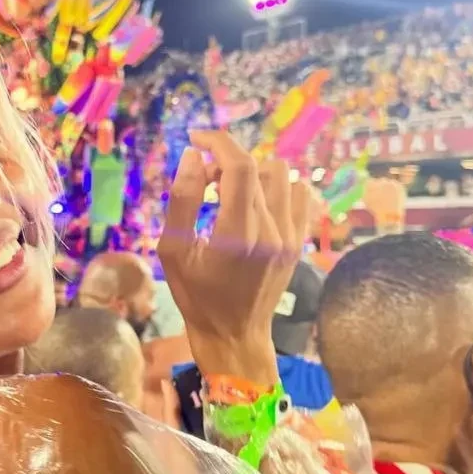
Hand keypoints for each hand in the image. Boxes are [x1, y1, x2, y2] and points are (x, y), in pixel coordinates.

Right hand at [157, 131, 308, 384]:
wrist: (235, 334)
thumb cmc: (196, 295)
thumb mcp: (173, 251)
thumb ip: (182, 199)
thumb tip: (194, 156)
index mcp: (237, 233)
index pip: (239, 165)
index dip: (217, 142)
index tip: (196, 140)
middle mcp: (270, 230)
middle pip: (257, 166)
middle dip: (226, 162)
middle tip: (205, 182)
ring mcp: (290, 236)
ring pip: (281, 174)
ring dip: (253, 173)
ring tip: (230, 194)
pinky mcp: (298, 241)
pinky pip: (299, 193)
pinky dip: (277, 188)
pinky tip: (257, 204)